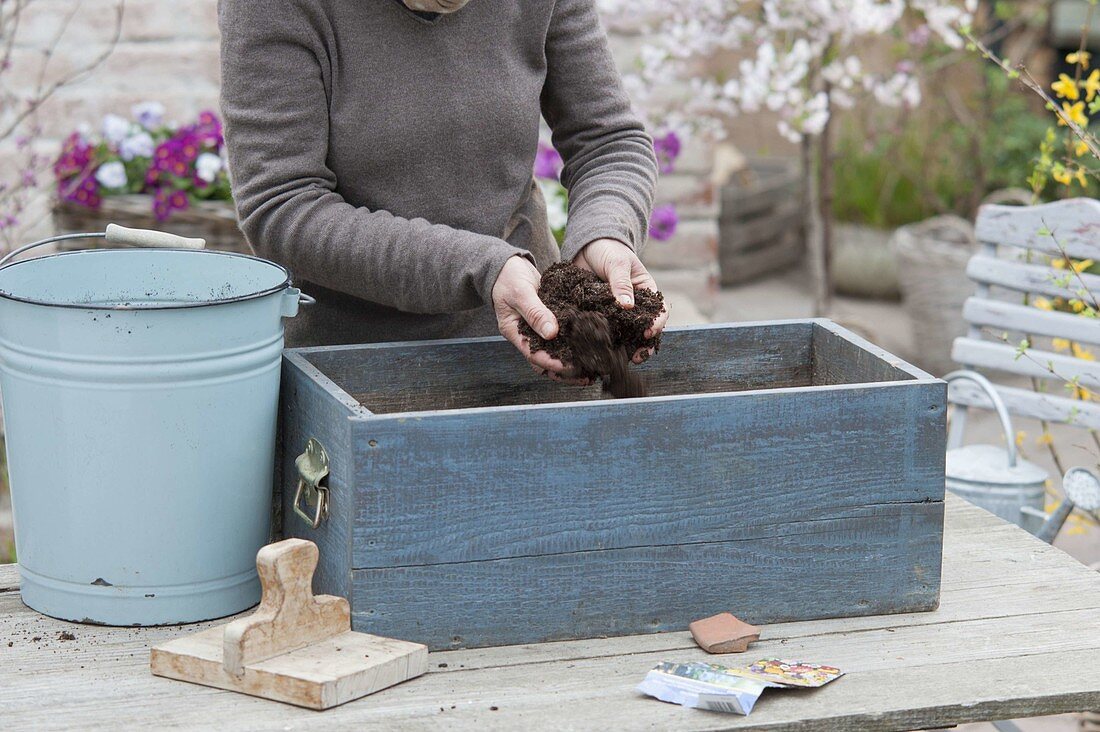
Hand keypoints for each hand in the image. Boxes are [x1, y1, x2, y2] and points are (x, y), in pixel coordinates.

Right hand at [492, 255, 588, 384]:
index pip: (533, 355)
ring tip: (589, 371)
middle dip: (564, 372)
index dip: (552, 364)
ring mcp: (537, 331)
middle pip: (545, 362)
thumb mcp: (521, 293)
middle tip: (585, 377)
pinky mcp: (548, 322)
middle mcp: (526, 336)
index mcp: (515, 332)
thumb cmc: (508, 277)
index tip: (571, 367)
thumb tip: (551, 333)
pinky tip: (587, 350)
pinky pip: (560, 340)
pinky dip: (572, 347)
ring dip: (570, 363)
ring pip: (554, 354)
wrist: (507, 265)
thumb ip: (535, 312)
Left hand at [573, 238, 669, 362]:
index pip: (659, 310)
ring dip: (627, 349)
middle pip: (645, 329)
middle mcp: (635, 305)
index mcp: (646, 291)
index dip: (657, 323)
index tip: (648, 332)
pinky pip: (608, 332)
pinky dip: (607, 343)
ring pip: (627, 335)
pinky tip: (602, 353)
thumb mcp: (617, 263)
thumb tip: (627, 306)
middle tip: (638, 357)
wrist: (587, 248)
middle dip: (644, 345)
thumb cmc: (608, 251)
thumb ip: (621, 283)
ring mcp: (619, 313)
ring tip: (622, 361)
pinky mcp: (603, 317)